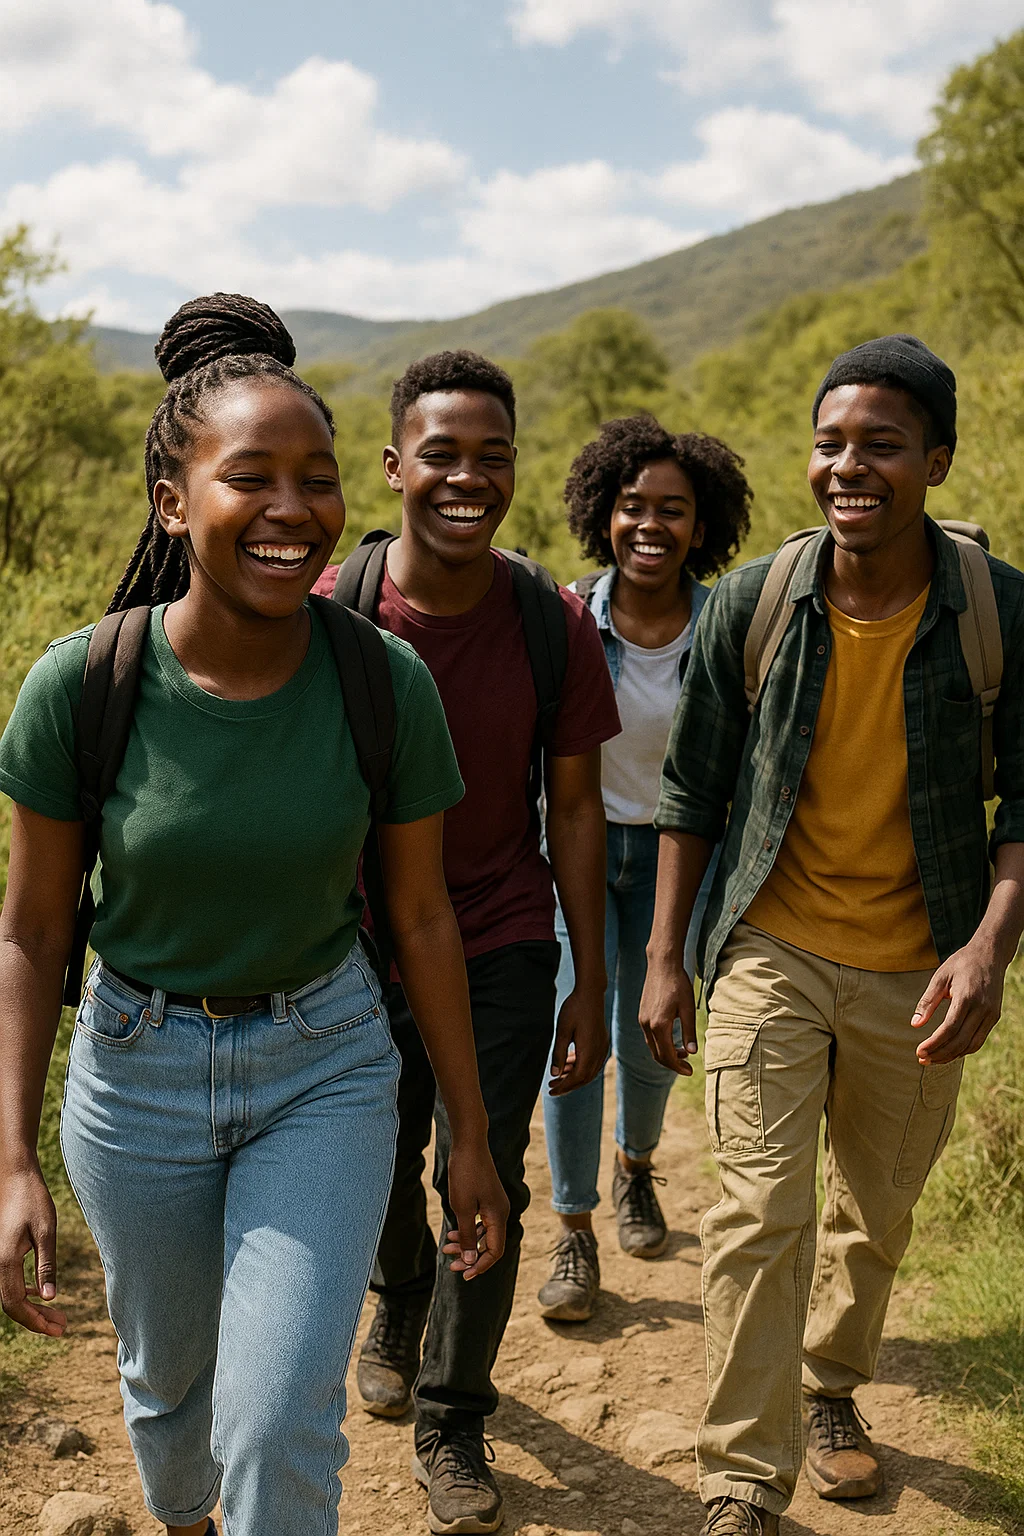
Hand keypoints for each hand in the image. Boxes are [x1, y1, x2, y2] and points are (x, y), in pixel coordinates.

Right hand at [0, 1167, 65, 1336]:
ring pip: (10, 1294)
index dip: (34, 1320)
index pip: (14, 1304)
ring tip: (57, 1315)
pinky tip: (41, 1294)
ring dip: (32, 1307)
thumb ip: (46, 1266)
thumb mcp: (46, 1232)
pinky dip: (25, 1292)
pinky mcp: (1, 1252)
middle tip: (62, 1326)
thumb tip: (50, 1298)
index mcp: (5, 1261)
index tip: (57, 1329)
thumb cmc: (33, 1200)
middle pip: (11, 1304)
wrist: (16, 1176)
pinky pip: (9, 1282)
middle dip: (35, 1319)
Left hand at [441, 1137, 508, 1280]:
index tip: (463, 1274)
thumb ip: (468, 1235)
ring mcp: (495, 1205)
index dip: (480, 1266)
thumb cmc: (465, 1174)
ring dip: (468, 1243)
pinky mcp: (488, 1199)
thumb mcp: (463, 1208)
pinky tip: (454, 1233)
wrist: (469, 1144)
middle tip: (450, 1263)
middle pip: (490, 1245)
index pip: (495, 1252)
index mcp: (498, 1216)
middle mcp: (501, 1212)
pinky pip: (481, 1222)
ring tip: (447, 1247)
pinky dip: (469, 1230)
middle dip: (470, 1256)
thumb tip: (471, 1260)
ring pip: (484, 1234)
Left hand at [547, 986, 607, 1096]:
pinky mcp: (602, 1043)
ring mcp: (603, 1047)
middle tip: (551, 1087)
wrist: (590, 993)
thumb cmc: (574, 1009)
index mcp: (589, 1051)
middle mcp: (599, 1052)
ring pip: (589, 1071)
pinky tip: (569, 1064)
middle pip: (584, 1078)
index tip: (551, 1090)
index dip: (564, 1087)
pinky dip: (581, 1067)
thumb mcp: (562, 1031)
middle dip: (568, 1085)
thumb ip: (558, 1054)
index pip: (577, 1078)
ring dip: (574, 1076)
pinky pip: (592, 1062)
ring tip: (558, 1076)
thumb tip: (554, 1074)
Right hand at [639, 956, 696, 1075]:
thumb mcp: (688, 1009)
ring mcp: (642, 1020)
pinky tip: (672, 1040)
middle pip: (657, 1055)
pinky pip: (649, 1037)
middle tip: (688, 1067)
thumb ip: (689, 1032)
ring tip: (683, 1053)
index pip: (667, 1056)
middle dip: (672, 1064)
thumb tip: (693, 1052)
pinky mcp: (642, 1015)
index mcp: (659, 1025)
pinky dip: (660, 1044)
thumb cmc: (678, 984)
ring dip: (666, 1054)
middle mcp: (647, 1025)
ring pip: (652, 1047)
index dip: (678, 1067)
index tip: (691, 1071)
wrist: (662, 965)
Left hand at [912, 939, 1005, 1063]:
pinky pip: (979, 1040)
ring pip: (971, 1045)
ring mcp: (991, 1014)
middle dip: (940, 1054)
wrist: (990, 955)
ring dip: (951, 1056)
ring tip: (933, 1059)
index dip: (934, 1043)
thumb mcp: (940, 977)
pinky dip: (964, 1049)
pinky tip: (949, 1051)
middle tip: (922, 1059)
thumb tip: (915, 1024)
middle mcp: (982, 1009)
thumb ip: (927, 1001)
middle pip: (960, 1041)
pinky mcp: (994, 1017)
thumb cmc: (961, 964)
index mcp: (967, 997)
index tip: (919, 1051)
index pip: (950, 1029)